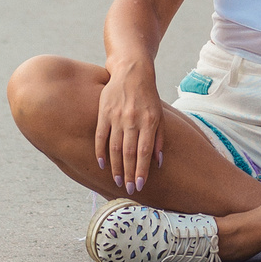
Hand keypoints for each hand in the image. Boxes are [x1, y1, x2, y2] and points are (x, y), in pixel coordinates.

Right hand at [93, 64, 165, 196]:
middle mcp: (132, 120)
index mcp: (148, 121)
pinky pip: (101, 136)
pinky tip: (101, 164)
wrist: (132, 71)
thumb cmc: (148, 96)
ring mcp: (117, 116)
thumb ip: (159, 139)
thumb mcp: (159, 115)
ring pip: (114, 147)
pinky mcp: (104, 112)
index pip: (144, 151)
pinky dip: (100, 151)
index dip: (142, 170)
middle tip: (130, 190)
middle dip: (129, 173)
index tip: (140, 185)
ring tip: (118, 181)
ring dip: (115, 167)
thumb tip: (158, 162)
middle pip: (129, 152)